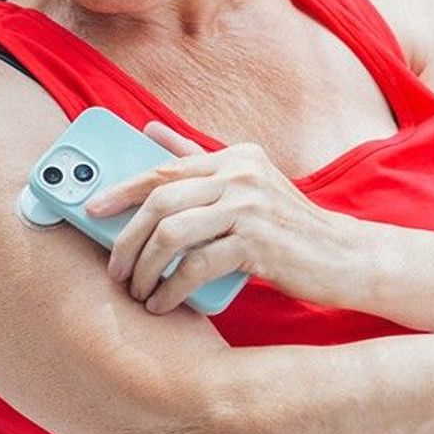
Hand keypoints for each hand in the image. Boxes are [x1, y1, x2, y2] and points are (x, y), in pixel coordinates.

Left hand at [85, 121, 354, 313]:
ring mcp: (250, 207)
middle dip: (125, 238)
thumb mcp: (248, 184)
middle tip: (115, 268)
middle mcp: (241, 174)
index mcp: (235, 156)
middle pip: (159, 200)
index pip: (164, 169)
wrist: (342, 255)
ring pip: (171, 233)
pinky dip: (171, 289)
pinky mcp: (257, 242)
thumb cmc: (288, 225)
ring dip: (145, 267)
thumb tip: (150, 130)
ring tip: (137, 290)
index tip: (91, 209)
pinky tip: (163, 302)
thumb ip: (200, 159)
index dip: (121, 189)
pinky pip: (195, 266)